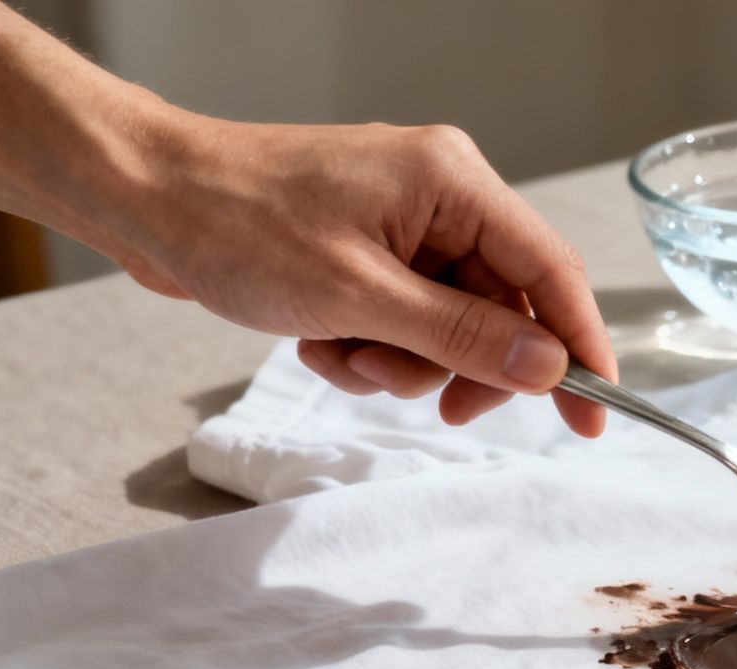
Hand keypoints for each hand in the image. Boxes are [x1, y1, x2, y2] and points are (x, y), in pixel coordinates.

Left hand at [117, 117, 611, 432]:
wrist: (142, 196)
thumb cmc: (237, 224)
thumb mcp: (358, 296)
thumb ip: (462, 335)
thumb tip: (547, 368)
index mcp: (454, 182)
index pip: (552, 271)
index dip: (581, 349)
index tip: (594, 418)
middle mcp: (441, 196)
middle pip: (503, 308)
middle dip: (460, 364)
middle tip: (435, 406)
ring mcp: (404, 224)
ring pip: (450, 325)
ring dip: (401, 362)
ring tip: (341, 354)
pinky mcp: (370, 249)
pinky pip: (406, 320)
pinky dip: (370, 347)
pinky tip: (321, 341)